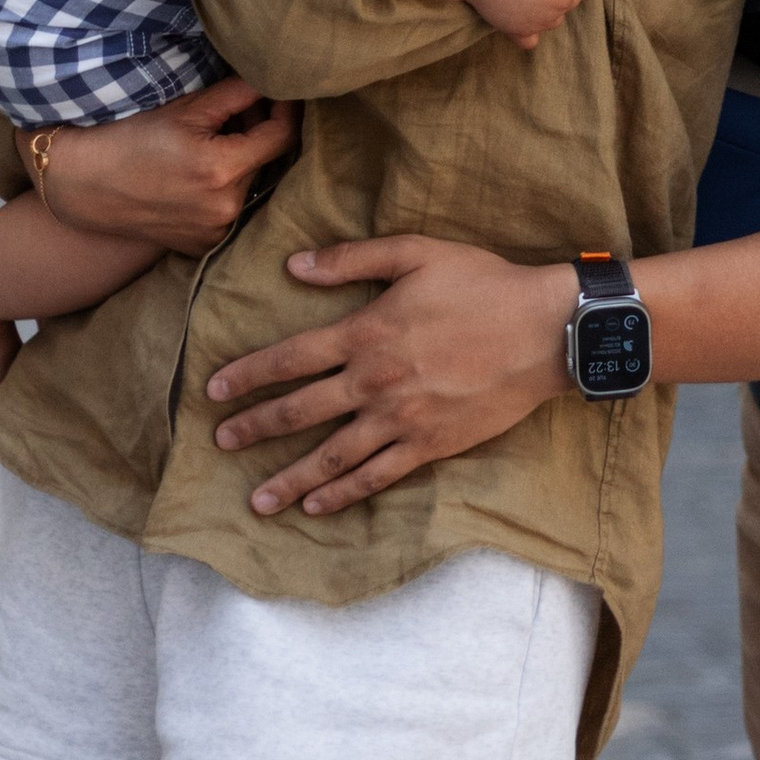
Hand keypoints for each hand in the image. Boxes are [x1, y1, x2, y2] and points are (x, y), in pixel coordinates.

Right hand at [32, 76, 294, 250]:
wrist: (83, 182)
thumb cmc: (131, 136)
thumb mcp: (186, 108)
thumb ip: (238, 94)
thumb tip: (276, 81)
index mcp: (222, 170)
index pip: (283, 136)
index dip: (287, 110)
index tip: (281, 94)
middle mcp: (225, 208)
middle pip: (267, 161)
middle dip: (260, 132)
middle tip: (239, 110)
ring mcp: (214, 232)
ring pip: (251, 185)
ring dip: (244, 160)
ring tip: (214, 139)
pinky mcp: (202, 246)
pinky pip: (231, 210)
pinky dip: (226, 188)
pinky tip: (199, 171)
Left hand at [206, 235, 576, 515]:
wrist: (545, 330)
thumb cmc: (483, 284)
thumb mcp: (417, 253)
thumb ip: (352, 259)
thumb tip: (294, 264)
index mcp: (366, 332)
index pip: (290, 358)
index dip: (248, 375)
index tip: (214, 391)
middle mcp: (375, 381)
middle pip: (300, 411)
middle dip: (256, 428)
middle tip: (220, 443)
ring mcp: (402, 418)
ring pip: (333, 455)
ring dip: (290, 479)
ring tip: (257, 500)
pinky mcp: (430, 444)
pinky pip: (377, 476)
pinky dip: (344, 494)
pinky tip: (318, 506)